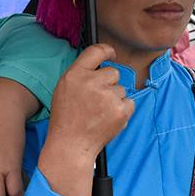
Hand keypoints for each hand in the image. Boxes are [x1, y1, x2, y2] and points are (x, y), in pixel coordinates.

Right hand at [39, 44, 133, 195]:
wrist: (71, 144)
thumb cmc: (67, 116)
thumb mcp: (65, 87)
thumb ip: (82, 72)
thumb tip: (101, 61)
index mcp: (76, 74)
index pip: (97, 51)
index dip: (107, 51)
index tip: (111, 54)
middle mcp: (92, 82)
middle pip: (113, 72)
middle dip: (108, 83)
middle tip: (96, 100)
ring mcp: (108, 96)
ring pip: (121, 89)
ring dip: (114, 99)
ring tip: (99, 113)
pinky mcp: (120, 110)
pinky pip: (129, 102)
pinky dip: (122, 110)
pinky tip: (108, 118)